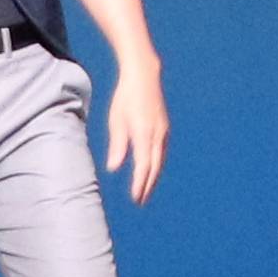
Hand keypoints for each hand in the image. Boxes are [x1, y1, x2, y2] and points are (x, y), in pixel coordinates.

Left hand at [95, 54, 170, 203]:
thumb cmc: (126, 97)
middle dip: (148, 185)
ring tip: (145, 189)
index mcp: (144, 133)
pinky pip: (161, 151)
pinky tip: (151, 168)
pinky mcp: (164, 127)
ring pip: (160, 160)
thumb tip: (113, 168)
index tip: (135, 198)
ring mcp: (163, 130)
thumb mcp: (116, 119)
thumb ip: (117, 145)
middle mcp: (157, 134)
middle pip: (154, 167)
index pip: (143, 166)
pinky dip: (156, 164)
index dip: (140, 184)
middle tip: (140, 201)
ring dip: (153, 176)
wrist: (144, 76)